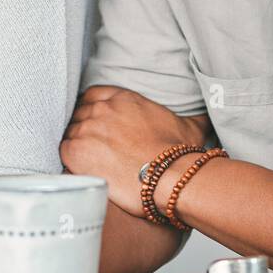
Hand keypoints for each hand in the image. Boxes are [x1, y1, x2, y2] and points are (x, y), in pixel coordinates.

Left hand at [60, 86, 207, 218]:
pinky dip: (69, 160)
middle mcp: (102, 109)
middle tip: (92, 147)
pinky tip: (80, 169)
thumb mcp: (190, 127)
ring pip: (70, 132)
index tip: (96, 124)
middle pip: (79, 114)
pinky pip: (63, 151)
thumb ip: (195, 116)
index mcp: (123, 98)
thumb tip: (210, 115)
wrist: (171, 176)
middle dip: (84, 128)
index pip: (93, 95)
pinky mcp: (76, 151)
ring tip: (88, 161)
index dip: (92, 110)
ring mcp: (87, 128)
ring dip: (77, 145)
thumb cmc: (180, 154)